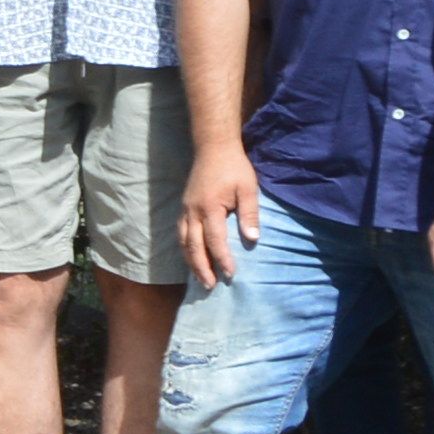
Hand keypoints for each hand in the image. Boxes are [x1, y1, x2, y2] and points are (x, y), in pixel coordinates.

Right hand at [178, 138, 261, 291]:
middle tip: (210, 285)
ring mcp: (186, 209)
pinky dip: (186, 249)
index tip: (230, 274)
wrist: (213, 147)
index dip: (222, 258)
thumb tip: (252, 239)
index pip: (215, 240)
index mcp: (210, 207)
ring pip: (184, 241)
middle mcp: (193, 211)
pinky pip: (181, 233)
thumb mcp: (248, 188)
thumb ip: (250, 213)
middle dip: (202, 267)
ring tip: (200, 277)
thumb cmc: (234, 168)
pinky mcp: (184, 207)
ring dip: (191, 261)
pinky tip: (192, 257)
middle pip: (193, 246)